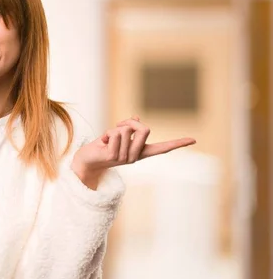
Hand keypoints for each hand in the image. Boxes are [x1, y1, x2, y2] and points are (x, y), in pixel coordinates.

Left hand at [71, 115, 195, 188]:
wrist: (86, 160)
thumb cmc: (102, 147)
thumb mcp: (117, 135)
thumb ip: (127, 128)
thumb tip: (135, 117)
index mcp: (139, 152)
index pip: (162, 148)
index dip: (177, 143)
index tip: (194, 139)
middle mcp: (135, 157)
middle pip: (144, 129)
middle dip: (130, 123)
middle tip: (116, 128)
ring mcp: (125, 158)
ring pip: (126, 129)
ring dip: (114, 129)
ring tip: (107, 140)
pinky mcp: (113, 157)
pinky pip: (114, 133)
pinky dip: (106, 133)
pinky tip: (102, 144)